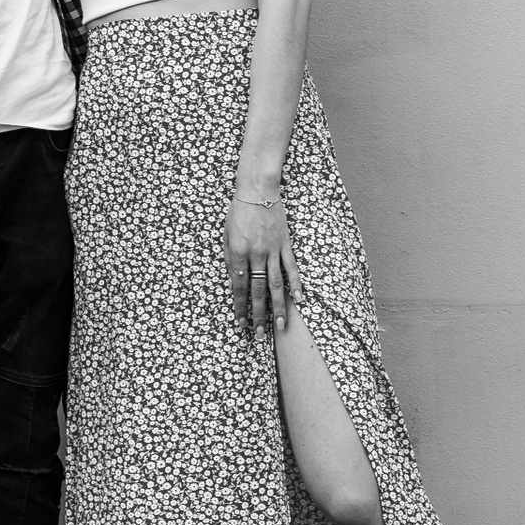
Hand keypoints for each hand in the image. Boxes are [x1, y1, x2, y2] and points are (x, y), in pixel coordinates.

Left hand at [224, 194, 301, 332]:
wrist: (257, 189)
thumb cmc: (238, 212)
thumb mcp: (226, 235)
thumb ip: (230, 260)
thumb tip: (235, 283)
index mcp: (237, 252)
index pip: (239, 287)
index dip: (239, 307)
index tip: (239, 324)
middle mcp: (255, 254)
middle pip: (257, 291)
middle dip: (258, 316)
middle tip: (259, 336)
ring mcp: (272, 250)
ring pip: (275, 284)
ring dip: (278, 307)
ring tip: (281, 326)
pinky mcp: (285, 244)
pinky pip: (291, 267)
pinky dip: (295, 284)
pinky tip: (298, 299)